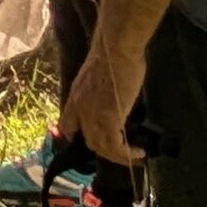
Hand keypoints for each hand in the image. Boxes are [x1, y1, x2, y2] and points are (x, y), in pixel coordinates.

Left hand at [62, 41, 146, 166]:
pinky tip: (138, 152)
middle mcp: (79, 109)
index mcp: (76, 97)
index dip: (77, 137)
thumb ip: (102, 91)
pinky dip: (125, 154)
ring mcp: (91, 115)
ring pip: (100, 147)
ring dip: (118, 156)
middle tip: (122, 153)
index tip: (93, 142)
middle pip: (86, 140)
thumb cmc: (114, 56)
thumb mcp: (99, 76)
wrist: (116, 49)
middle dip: (105, 150)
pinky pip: (114, 145)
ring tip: (133, 157)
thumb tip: (115, 98)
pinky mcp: (107, 120)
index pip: (68, 125)